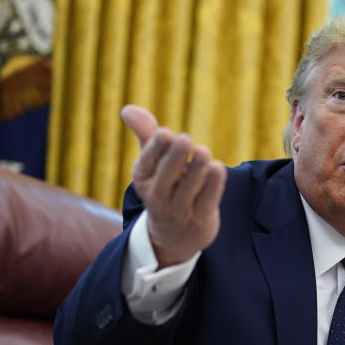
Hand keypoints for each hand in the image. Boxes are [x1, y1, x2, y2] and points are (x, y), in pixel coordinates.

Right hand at [121, 105, 226, 268]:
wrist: (175, 235)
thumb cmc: (165, 186)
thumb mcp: (153, 162)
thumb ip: (145, 134)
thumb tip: (127, 109)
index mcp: (143, 178)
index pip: (148, 162)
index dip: (156, 148)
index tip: (165, 134)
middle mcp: (157, 196)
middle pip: (166, 176)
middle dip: (175, 158)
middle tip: (184, 138)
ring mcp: (179, 211)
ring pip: (187, 190)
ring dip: (196, 170)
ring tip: (203, 151)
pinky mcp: (200, 220)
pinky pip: (206, 201)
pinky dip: (212, 186)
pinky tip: (217, 168)